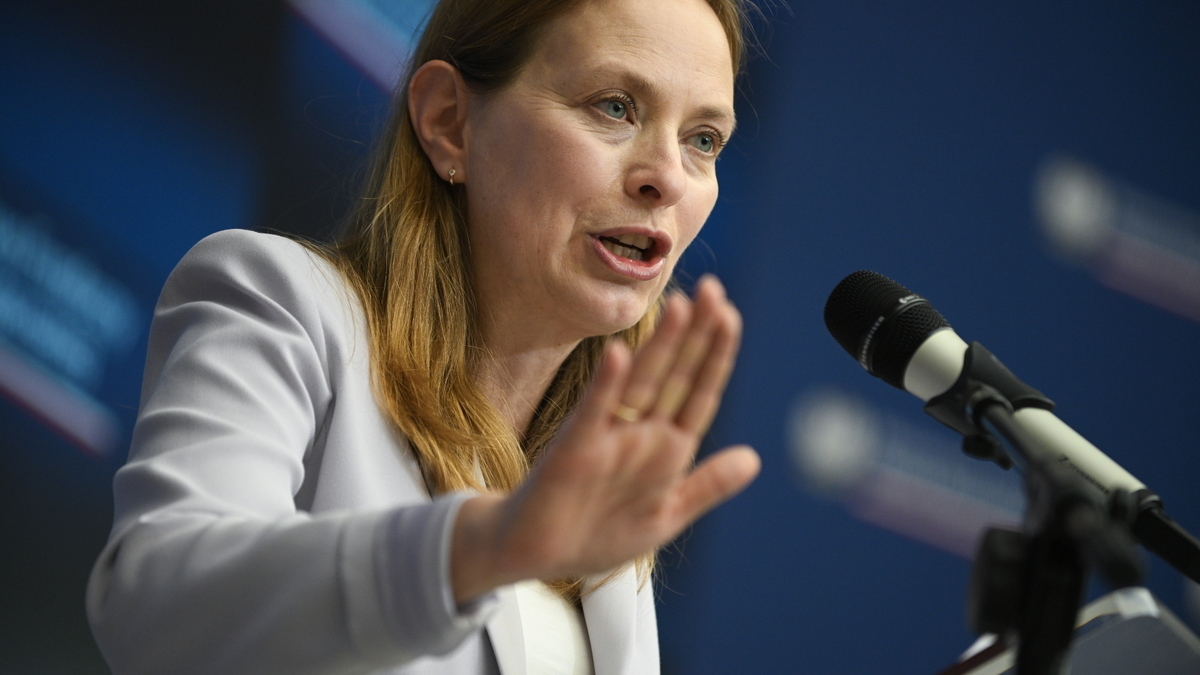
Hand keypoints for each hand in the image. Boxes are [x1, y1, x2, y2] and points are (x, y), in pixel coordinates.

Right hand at [451, 275, 759, 602]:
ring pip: (641, 384)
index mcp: (666, 449)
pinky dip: (607, 385)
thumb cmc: (596, 533)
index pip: (699, 394)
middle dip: (696, 335)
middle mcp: (639, 433)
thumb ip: (707, 486)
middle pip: (674, 376)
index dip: (716, 357)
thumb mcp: (664, 515)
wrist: (533, 553)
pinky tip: (620, 354)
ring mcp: (606, 437)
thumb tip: (754, 458)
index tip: (732, 316)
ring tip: (681, 306)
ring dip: (661, 347)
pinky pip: (593, 413)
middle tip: (714, 289)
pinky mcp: (574, 449)